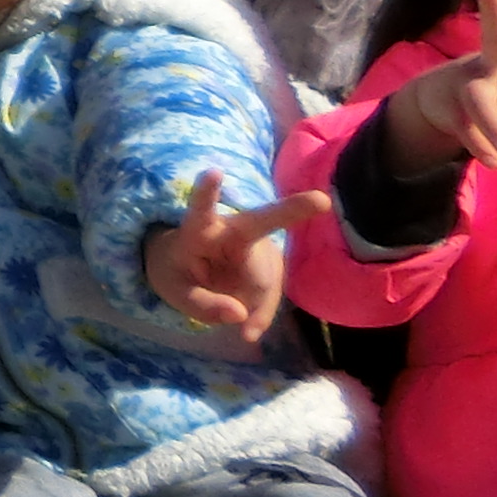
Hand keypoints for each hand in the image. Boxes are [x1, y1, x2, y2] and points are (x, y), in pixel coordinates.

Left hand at [142, 169, 329, 343]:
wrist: (191, 272)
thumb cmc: (176, 271)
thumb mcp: (175, 291)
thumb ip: (202, 304)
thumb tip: (240, 316)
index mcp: (200, 230)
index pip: (201, 210)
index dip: (207, 192)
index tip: (214, 171)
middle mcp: (234, 231)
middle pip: (263, 221)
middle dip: (293, 209)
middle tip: (321, 201)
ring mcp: (259, 247)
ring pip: (266, 282)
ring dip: (251, 307)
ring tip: (228, 317)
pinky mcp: (272, 266)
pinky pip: (271, 298)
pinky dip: (258, 316)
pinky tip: (247, 325)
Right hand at [382, 0, 496, 174]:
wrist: (440, 106)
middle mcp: (494, 66)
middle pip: (494, 36)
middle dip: (493, 12)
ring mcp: (469, 88)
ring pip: (478, 100)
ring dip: (493, 123)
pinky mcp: (452, 113)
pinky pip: (466, 129)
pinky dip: (480, 145)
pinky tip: (495, 161)